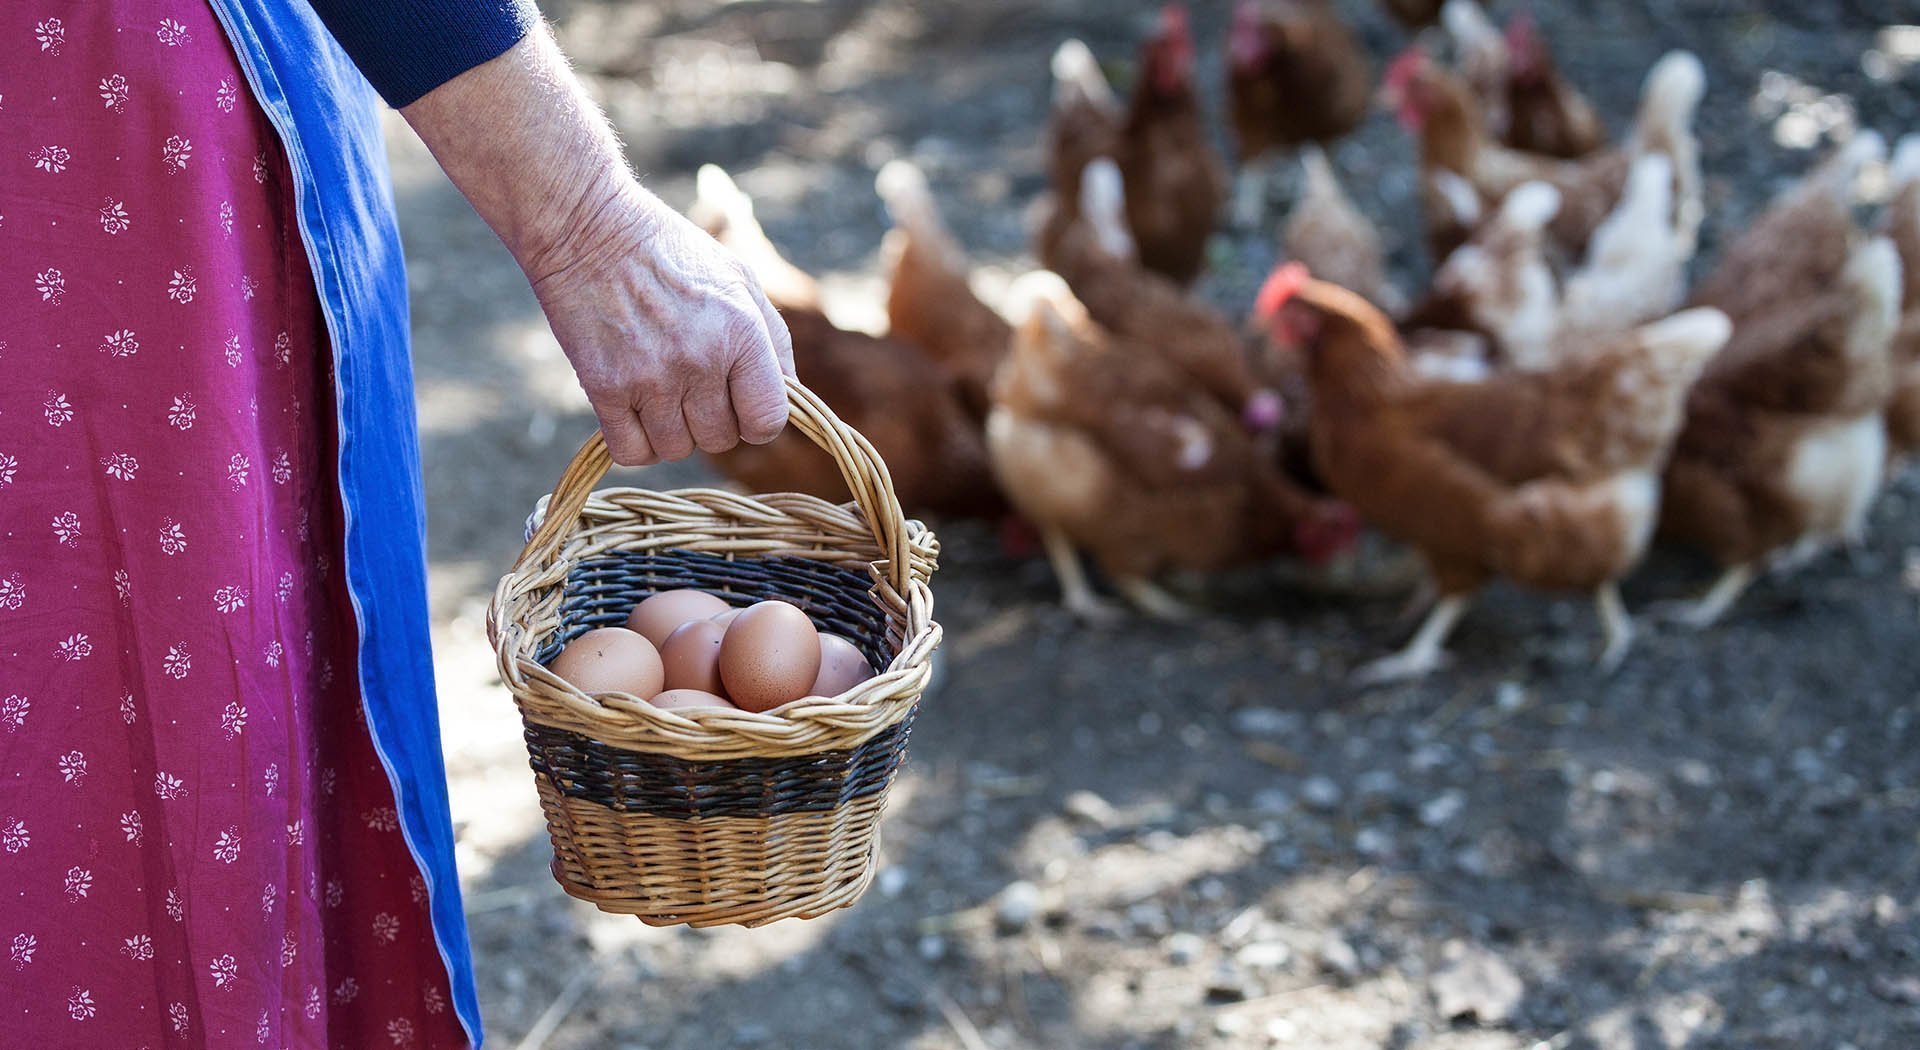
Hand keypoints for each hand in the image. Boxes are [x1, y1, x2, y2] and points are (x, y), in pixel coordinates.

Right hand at [399, 25, 794, 466]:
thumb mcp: (739, 280)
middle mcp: (700, 359)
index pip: (767, 420)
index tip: (738, 404)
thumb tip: (788, 396)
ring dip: (670, 431)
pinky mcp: (604, 387)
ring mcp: (650, 377)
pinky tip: (631, 410)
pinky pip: (631, 452)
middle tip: (690, 386)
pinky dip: (633, 442)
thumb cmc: (670, 252)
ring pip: (675, 450)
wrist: (588, 228)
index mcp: (741, 332)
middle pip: (720, 440)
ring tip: (659, 391)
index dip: (755, 420)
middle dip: (710, 421)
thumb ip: (772, 340)